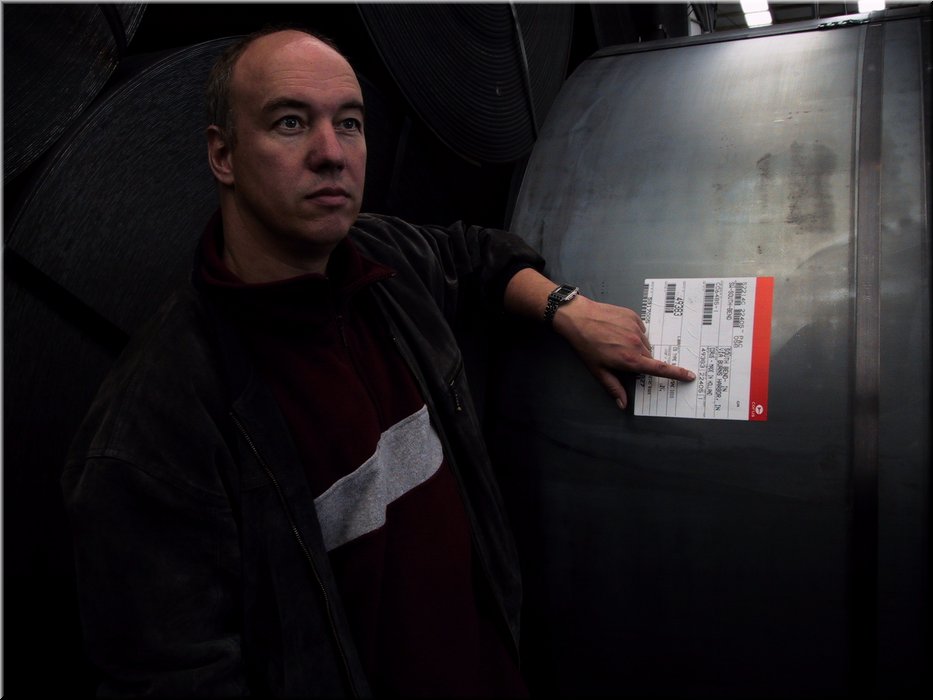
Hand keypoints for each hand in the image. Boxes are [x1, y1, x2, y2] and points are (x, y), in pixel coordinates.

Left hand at [552, 294, 695, 409]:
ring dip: (635, 346)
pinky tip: (616, 331)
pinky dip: (632, 332)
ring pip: (644, 343)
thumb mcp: (598, 370)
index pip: (659, 369)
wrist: (578, 317)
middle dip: (639, 360)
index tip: (690, 376)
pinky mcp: (633, 316)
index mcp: (630, 360)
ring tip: (614, 342)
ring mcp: (636, 329)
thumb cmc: (586, 345)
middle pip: (648, 357)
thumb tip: (622, 404)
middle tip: (619, 357)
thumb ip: (613, 388)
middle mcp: (637, 344)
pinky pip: (639, 328)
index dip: (677, 374)